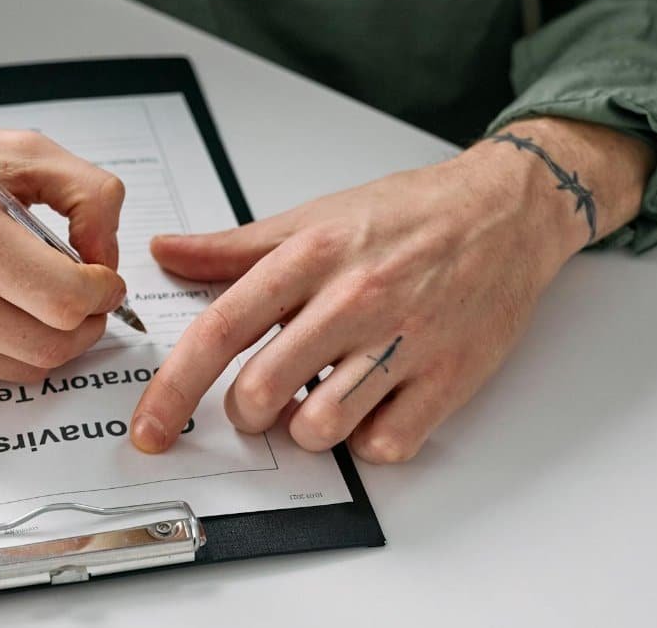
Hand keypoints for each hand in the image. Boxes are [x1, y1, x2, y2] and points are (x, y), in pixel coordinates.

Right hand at [0, 85, 126, 381]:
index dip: (102, 292)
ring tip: (44, 299)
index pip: (65, 299)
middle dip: (88, 323)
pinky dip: (7, 346)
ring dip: (52, 339)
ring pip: (25, 368)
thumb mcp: (21, 150)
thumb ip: (90, 196)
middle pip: (53, 346)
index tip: (102, 277)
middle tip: (87, 297)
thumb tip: (107, 261)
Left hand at [130, 117, 653, 461]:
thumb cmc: (405, 214)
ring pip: (320, 427)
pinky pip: (386, 445)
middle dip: (247, 410)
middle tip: (261, 396)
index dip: (173, 386)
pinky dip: (368, 440)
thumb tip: (165, 253)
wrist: (506, 211)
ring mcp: (405, 342)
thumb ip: (233, 248)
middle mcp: (353, 300)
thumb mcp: (312, 217)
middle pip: (262, 392)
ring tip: (319, 396)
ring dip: (306, 428)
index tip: (150, 426)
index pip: (220, 330)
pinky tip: (371, 406)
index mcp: (309, 258)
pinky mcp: (450, 378)